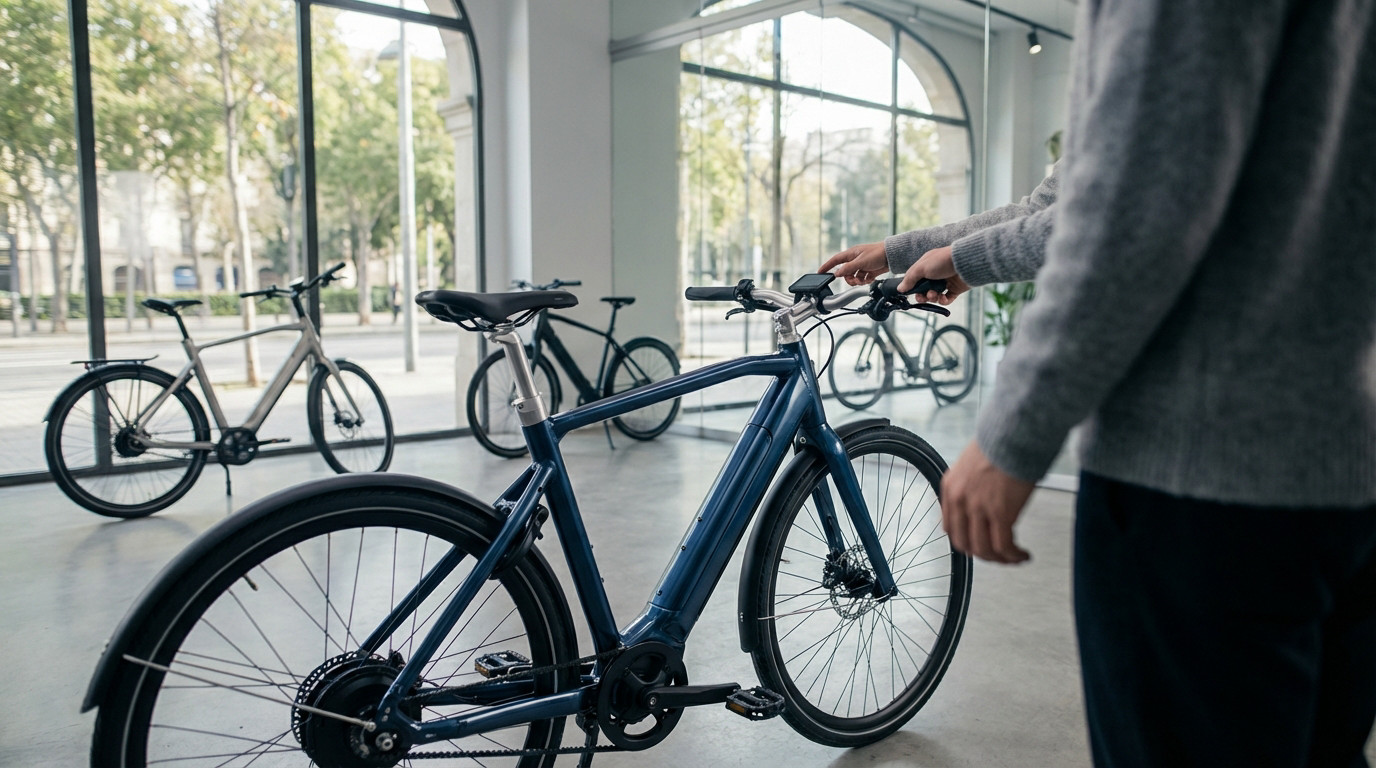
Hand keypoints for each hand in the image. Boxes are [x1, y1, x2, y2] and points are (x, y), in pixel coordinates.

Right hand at [818, 242, 887, 284]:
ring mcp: (861, 266)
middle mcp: (855, 260)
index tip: (820, 272)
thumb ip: (848, 268)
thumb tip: (837, 273)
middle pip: (845, 273)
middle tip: (855, 280)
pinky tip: (870, 279)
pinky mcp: (868, 271)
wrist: (892, 256)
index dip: (827, 266)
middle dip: (849, 279)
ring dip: (857, 281)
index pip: (835, 260)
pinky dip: (864, 281)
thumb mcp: (860, 261)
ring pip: (853, 277)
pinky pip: (862, 279)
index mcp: (851, 254)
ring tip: (864, 280)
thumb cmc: (877, 253)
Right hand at [897, 246, 969, 304]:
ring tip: (934, 294)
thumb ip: (910, 278)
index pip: (915, 278)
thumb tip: (900, 289)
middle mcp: (935, 273)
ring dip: (932, 297)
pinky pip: (947, 299)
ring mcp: (946, 281)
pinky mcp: (956, 289)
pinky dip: (944, 300)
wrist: (966, 262)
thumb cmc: (943, 261)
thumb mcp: (921, 268)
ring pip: (934, 295)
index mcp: (926, 265)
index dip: (911, 287)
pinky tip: (943, 298)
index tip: (909, 293)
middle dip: (922, 295)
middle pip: (924, 289)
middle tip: (922, 297)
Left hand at [940, 442, 1034, 563]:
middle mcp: (960, 499)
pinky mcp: (1000, 512)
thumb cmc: (1000, 443)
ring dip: (1000, 559)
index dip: (966, 541)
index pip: (950, 527)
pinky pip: (1004, 545)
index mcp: (950, 487)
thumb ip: (969, 487)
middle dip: (983, 554)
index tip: (979, 544)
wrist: (1014, 433)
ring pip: (984, 549)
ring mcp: (978, 507)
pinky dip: (1013, 555)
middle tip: (998, 555)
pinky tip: (1022, 554)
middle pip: (965, 543)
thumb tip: (978, 504)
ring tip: (1014, 557)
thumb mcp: (970, 465)